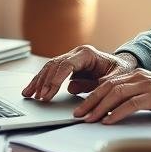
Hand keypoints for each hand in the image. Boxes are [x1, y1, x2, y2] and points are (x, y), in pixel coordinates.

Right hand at [21, 45, 137, 100]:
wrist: (121, 66)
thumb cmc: (120, 71)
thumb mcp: (117, 78)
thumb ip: (101, 84)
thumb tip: (78, 89)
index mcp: (87, 54)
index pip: (67, 64)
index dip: (56, 79)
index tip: (49, 92)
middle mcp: (76, 53)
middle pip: (55, 65)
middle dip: (45, 82)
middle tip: (39, 98)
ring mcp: (71, 59)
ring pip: (49, 68)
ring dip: (39, 81)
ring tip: (29, 95)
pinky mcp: (67, 66)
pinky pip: (51, 72)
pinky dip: (41, 81)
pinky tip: (32, 90)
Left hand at [73, 68, 150, 123]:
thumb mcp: (150, 94)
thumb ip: (133, 97)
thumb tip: (112, 109)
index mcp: (136, 75)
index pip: (107, 84)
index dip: (91, 96)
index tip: (80, 109)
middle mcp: (139, 77)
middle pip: (107, 88)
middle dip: (90, 102)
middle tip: (78, 115)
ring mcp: (147, 85)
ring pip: (116, 94)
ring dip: (100, 108)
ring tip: (89, 120)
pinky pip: (132, 104)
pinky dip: (117, 113)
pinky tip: (109, 121)